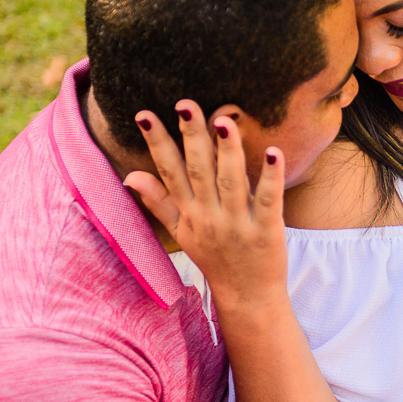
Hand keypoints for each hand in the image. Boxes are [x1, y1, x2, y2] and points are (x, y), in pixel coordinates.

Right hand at [124, 100, 287, 310]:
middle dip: (191, 137)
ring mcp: (238, 224)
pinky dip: (271, 176)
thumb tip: (129, 176)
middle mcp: (209, 216)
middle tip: (186, 105)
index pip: (169, 172)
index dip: (156, 143)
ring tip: (224, 121)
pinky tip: (273, 152)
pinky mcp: (267, 231)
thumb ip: (158, 202)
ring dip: (227, 151)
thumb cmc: (215, 258)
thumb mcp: (181, 232)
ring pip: (231, 181)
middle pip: (198, 171)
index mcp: (189, 213)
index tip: (143, 114)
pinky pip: (269, 200)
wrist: (247, 297)